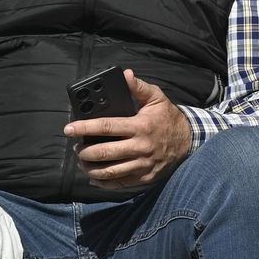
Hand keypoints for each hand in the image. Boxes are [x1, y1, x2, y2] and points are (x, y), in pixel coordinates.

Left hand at [65, 69, 191, 188]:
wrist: (188, 141)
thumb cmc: (169, 118)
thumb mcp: (157, 98)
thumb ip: (139, 87)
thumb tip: (125, 74)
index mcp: (140, 126)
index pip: (107, 127)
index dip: (85, 127)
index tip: (69, 128)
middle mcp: (140, 147)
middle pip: (104, 153)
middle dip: (84, 151)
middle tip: (76, 147)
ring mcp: (142, 165)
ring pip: (108, 172)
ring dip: (90, 168)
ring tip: (82, 161)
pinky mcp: (143, 178)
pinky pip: (118, 184)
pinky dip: (102, 182)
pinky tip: (93, 176)